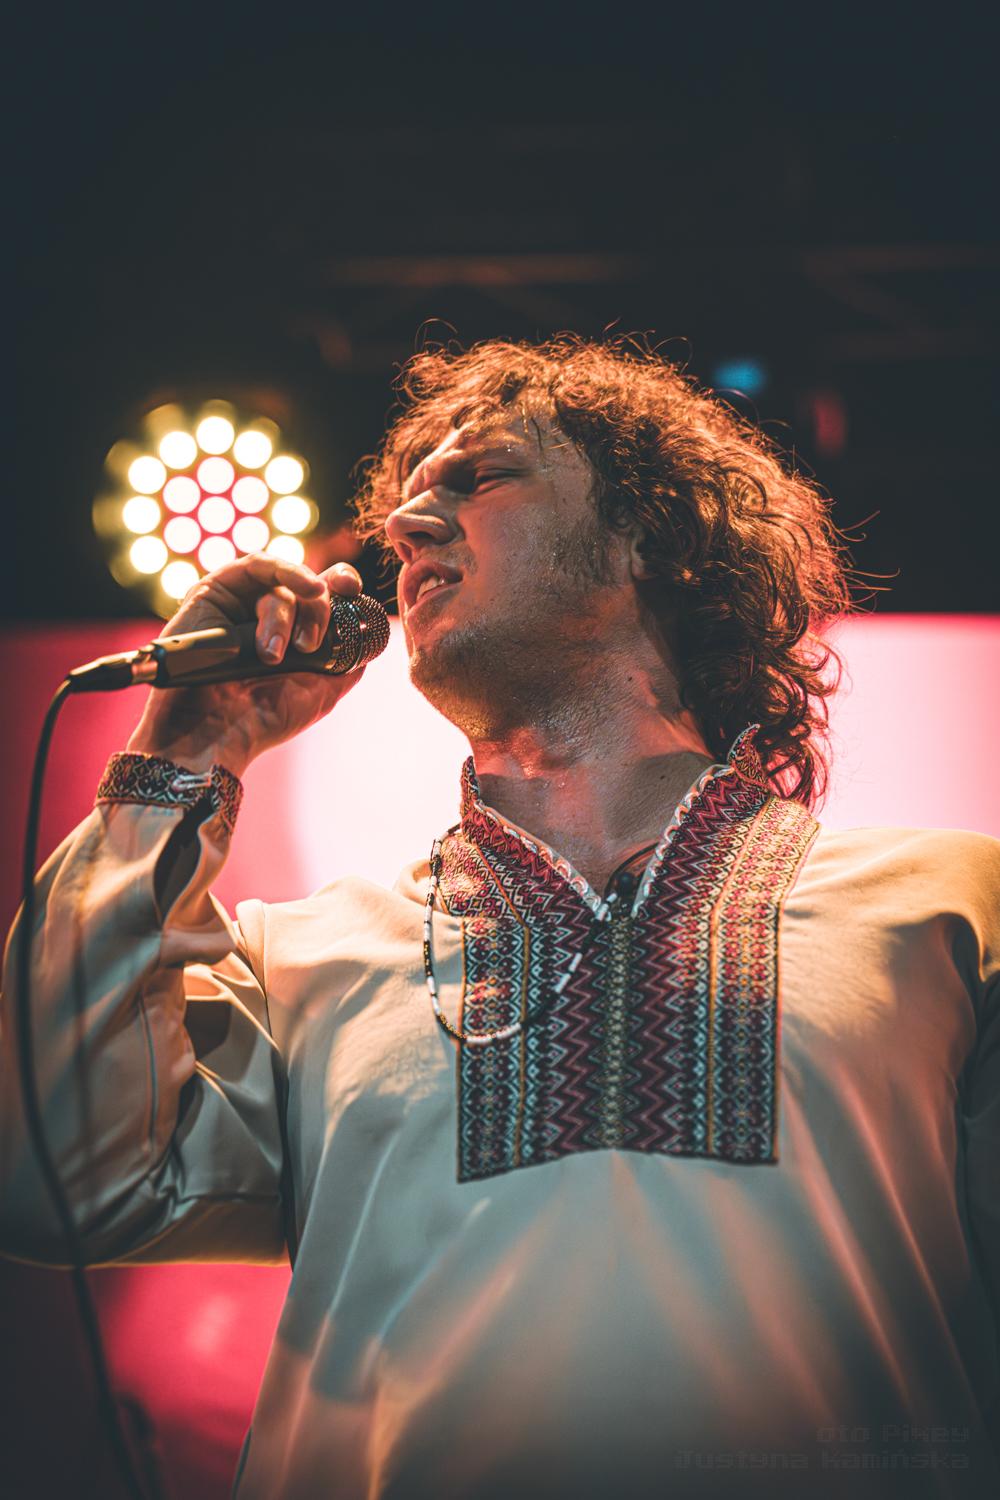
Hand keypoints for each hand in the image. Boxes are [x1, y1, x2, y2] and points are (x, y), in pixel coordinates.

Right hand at [126, 554, 369, 775]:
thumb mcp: (320, 692)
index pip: (323, 597)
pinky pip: (254, 566)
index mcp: (292, 633)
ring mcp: (241, 601)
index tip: (354, 592)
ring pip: (284, 583)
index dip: (343, 587)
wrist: (216, 732)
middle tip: (311, 645)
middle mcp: (267, 614)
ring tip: (294, 646)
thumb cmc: (263, 718)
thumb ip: (347, 664)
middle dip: (320, 609)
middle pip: (307, 587)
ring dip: (297, 609)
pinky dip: (284, 572)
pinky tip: (303, 589)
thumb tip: (371, 640)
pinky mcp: (215, 590)